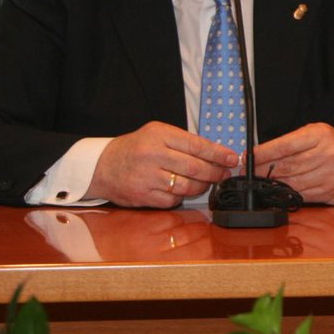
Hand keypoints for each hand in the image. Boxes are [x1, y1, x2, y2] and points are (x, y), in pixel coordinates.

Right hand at [88, 121, 239, 207]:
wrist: (102, 166)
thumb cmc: (135, 148)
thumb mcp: (157, 134)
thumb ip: (183, 141)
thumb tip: (215, 153)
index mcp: (159, 135)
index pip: (197, 145)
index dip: (218, 153)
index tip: (232, 158)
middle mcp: (153, 155)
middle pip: (195, 167)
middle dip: (215, 172)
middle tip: (224, 174)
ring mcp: (148, 177)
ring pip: (187, 186)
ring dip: (202, 186)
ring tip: (206, 183)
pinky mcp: (143, 196)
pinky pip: (173, 199)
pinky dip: (181, 196)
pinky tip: (182, 190)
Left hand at [252, 123, 333, 204]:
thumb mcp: (317, 133)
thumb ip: (293, 142)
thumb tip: (263, 155)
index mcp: (320, 136)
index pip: (285, 146)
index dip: (263, 153)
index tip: (248, 157)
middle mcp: (326, 155)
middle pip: (286, 167)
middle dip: (263, 170)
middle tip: (248, 172)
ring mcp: (330, 176)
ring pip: (292, 183)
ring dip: (272, 184)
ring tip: (259, 182)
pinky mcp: (331, 193)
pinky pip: (302, 195)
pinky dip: (287, 194)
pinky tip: (277, 191)